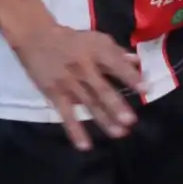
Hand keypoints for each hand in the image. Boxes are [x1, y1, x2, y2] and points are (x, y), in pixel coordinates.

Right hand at [13, 24, 141, 150]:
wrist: (37, 37)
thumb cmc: (72, 39)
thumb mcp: (97, 39)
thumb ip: (117, 53)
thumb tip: (138, 63)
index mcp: (97, 51)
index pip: (116, 65)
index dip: (131, 77)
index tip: (146, 90)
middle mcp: (84, 67)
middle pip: (102, 89)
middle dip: (116, 106)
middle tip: (130, 121)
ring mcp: (69, 82)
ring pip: (88, 104)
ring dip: (103, 120)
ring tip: (119, 133)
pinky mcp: (55, 94)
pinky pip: (66, 115)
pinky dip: (75, 131)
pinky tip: (85, 145)